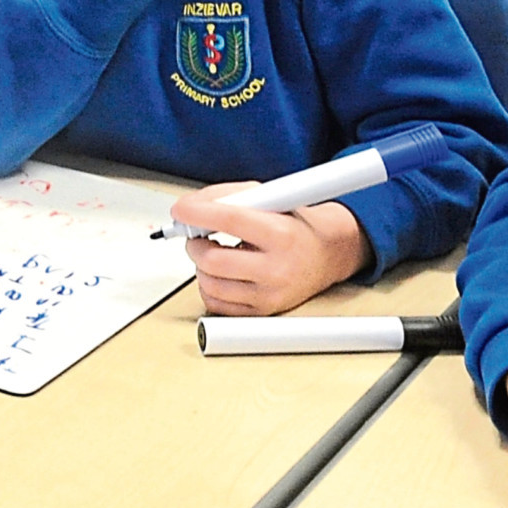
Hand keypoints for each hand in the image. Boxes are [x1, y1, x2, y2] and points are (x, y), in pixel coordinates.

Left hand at [172, 195, 367, 313]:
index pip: (230, 220)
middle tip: (195, 234)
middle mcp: (277, 268)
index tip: (180, 209)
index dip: (198, 213)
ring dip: (201, 265)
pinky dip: (209, 286)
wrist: (326, 255)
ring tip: (213, 252)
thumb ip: (228, 197)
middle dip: (194, 244)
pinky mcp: (263, 310)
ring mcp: (270, 294)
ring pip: (210, 284)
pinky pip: (217, 304)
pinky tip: (220, 272)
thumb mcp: (268, 198)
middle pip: (213, 260)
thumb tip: (189, 208)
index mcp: (281, 234)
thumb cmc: (295, 225)